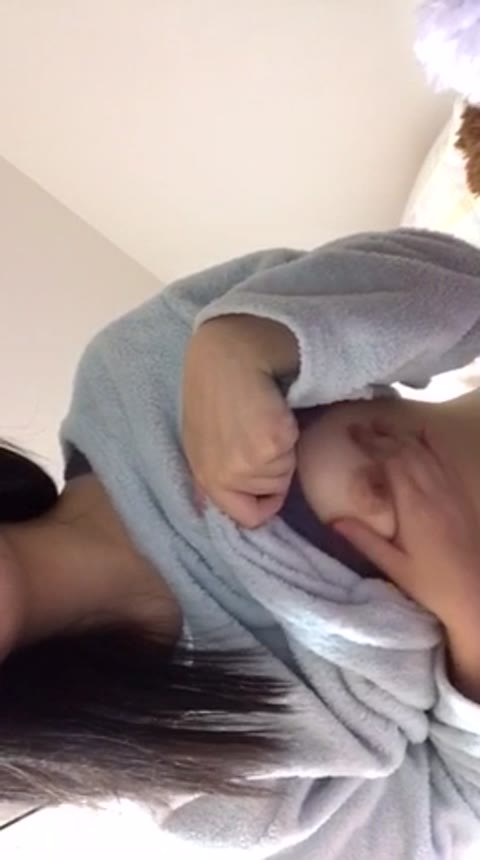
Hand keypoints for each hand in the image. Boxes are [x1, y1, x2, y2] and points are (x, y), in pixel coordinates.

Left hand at [182, 316, 298, 527]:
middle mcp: (219, 476)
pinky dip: (292, 433)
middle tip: (263, 429)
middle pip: (271, 497)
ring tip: (266, 414)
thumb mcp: (208, 438)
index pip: (245, 516)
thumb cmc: (220, 386)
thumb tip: (242, 509)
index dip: (264, 496)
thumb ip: (220, 471)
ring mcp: (243, 464)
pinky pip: (295, 454)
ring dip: (284, 449)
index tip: (267, 465)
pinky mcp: (268, 445)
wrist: (231, 351)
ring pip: (285, 475)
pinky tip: (275, 408)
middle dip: (276, 469)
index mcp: (203, 475)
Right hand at [332, 419, 479, 629]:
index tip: (352, 432)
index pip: (391, 460)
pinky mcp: (461, 496)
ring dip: (403, 434)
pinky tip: (423, 433)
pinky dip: (432, 442)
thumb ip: (364, 541)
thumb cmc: (433, 585)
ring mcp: (451, 491)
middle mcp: (434, 491)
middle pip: (407, 450)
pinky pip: (446, 460)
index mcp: (414, 506)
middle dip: (382, 434)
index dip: (371, 442)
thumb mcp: (394, 567)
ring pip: (426, 451)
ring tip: (382, 426)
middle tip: (360, 426)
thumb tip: (334, 521)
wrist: (477, 594)